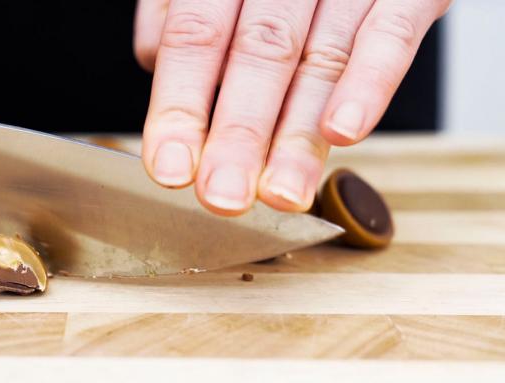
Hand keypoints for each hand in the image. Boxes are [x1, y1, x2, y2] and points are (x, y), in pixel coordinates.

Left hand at [135, 0, 450, 214]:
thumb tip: (159, 64)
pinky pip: (391, 31)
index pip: (195, 36)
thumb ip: (180, 11)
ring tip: (281, 193)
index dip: (180, 105)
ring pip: (321, 58)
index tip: (170, 168)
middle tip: (222, 197)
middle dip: (238, 133)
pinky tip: (345, 133)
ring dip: (299, 134)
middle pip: (259, 54)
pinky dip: (369, 82)